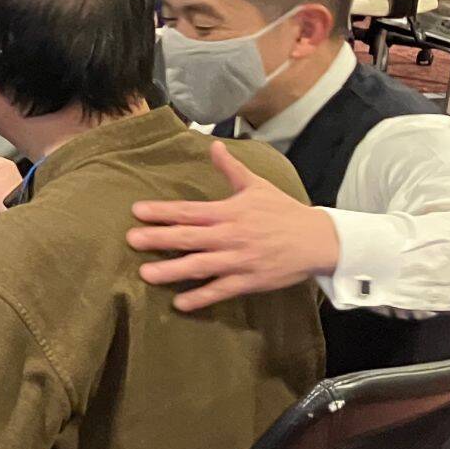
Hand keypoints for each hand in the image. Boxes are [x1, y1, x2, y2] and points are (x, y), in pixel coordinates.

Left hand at [127, 140, 339, 310]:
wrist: (318, 240)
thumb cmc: (283, 211)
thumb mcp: (257, 186)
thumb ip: (231, 168)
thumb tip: (214, 145)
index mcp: (229, 211)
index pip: (189, 210)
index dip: (163, 211)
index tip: (137, 211)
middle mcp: (230, 235)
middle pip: (189, 237)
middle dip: (158, 238)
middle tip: (131, 240)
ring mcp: (239, 260)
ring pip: (200, 266)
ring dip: (172, 270)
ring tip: (146, 274)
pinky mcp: (249, 280)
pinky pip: (221, 290)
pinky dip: (201, 297)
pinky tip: (179, 303)